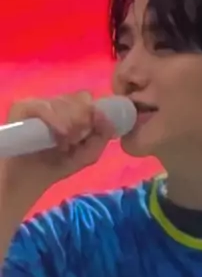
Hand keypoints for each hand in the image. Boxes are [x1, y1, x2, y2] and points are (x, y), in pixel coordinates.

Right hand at [1, 91, 115, 193]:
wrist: (30, 178)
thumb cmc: (59, 163)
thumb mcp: (88, 154)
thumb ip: (102, 135)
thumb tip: (103, 115)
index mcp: (73, 108)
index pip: (87, 98)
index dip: (92, 114)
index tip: (90, 131)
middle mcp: (57, 102)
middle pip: (79, 99)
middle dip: (83, 123)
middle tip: (76, 141)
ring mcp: (40, 102)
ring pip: (64, 103)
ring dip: (70, 126)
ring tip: (64, 145)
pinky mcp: (23, 107)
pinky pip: (44, 107)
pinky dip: (55, 123)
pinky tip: (59, 139)